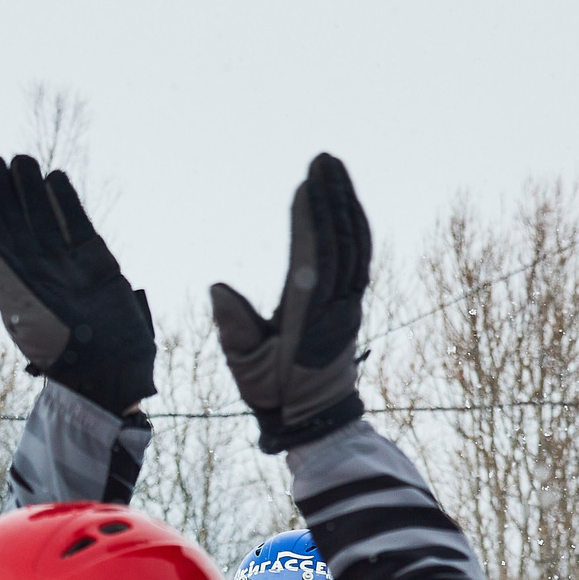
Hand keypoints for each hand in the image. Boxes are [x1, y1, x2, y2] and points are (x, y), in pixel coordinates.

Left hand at [0, 153, 155, 415]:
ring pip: (43, 219)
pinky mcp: (97, 265)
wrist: (109, 370)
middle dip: (2, 191)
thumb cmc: (60, 344)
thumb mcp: (20, 305)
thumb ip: (0, 267)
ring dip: (30, 191)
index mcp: (10, 284)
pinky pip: (77, 225)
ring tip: (22, 162)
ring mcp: (66, 268)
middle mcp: (35, 273)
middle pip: (13, 222)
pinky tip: (55, 178)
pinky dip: (66, 202)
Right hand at [210, 153, 370, 452]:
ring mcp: (349, 305)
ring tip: (334, 167)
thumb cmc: (274, 394)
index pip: (314, 260)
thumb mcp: (245, 370)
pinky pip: (360, 257)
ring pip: (355, 246)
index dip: (311, 222)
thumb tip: (218, 288)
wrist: (314, 420)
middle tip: (323, 159)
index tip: (305, 185)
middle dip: (332, 199)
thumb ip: (233, 329)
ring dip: (346, 204)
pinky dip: (355, 225)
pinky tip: (346, 203)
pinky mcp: (353, 305)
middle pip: (341, 244)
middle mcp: (336, 308)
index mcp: (309, 319)